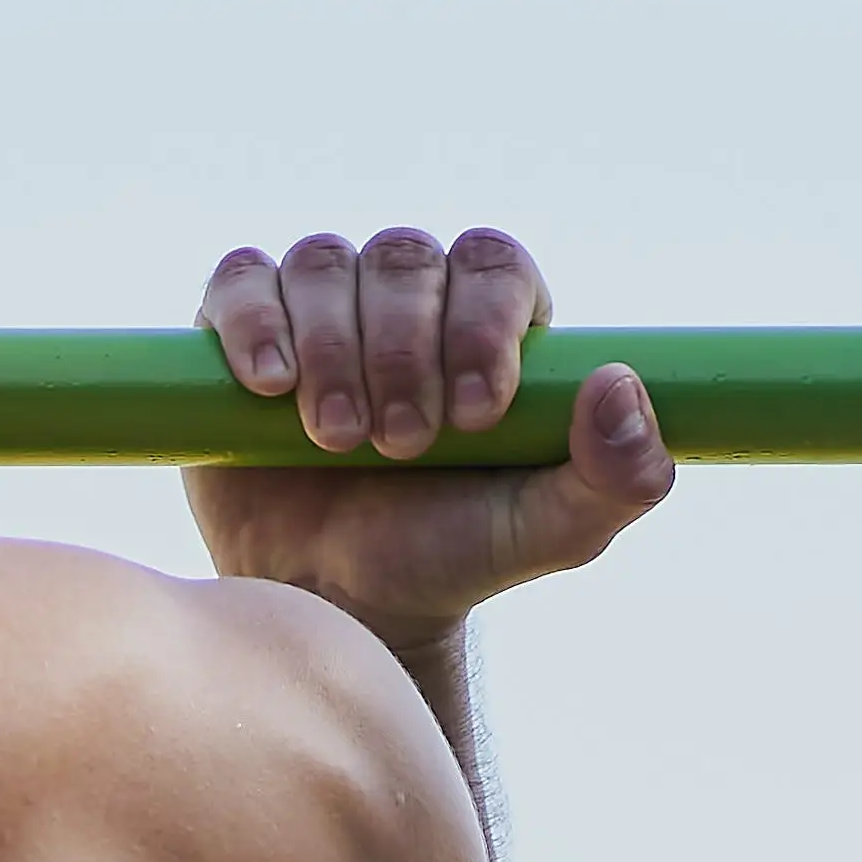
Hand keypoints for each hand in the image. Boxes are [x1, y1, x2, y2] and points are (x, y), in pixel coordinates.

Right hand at [183, 226, 670, 648]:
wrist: (338, 604)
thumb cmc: (449, 558)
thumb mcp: (553, 533)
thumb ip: (619, 475)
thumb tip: (620, 385)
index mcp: (491, 318)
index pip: (491, 264)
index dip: (482, 323)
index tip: (475, 414)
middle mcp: (409, 296)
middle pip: (403, 258)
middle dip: (400, 351)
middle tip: (400, 445)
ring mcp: (323, 306)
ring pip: (323, 264)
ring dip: (332, 350)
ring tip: (337, 438)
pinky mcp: (244, 329)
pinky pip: (242, 282)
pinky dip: (253, 322)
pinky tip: (272, 387)